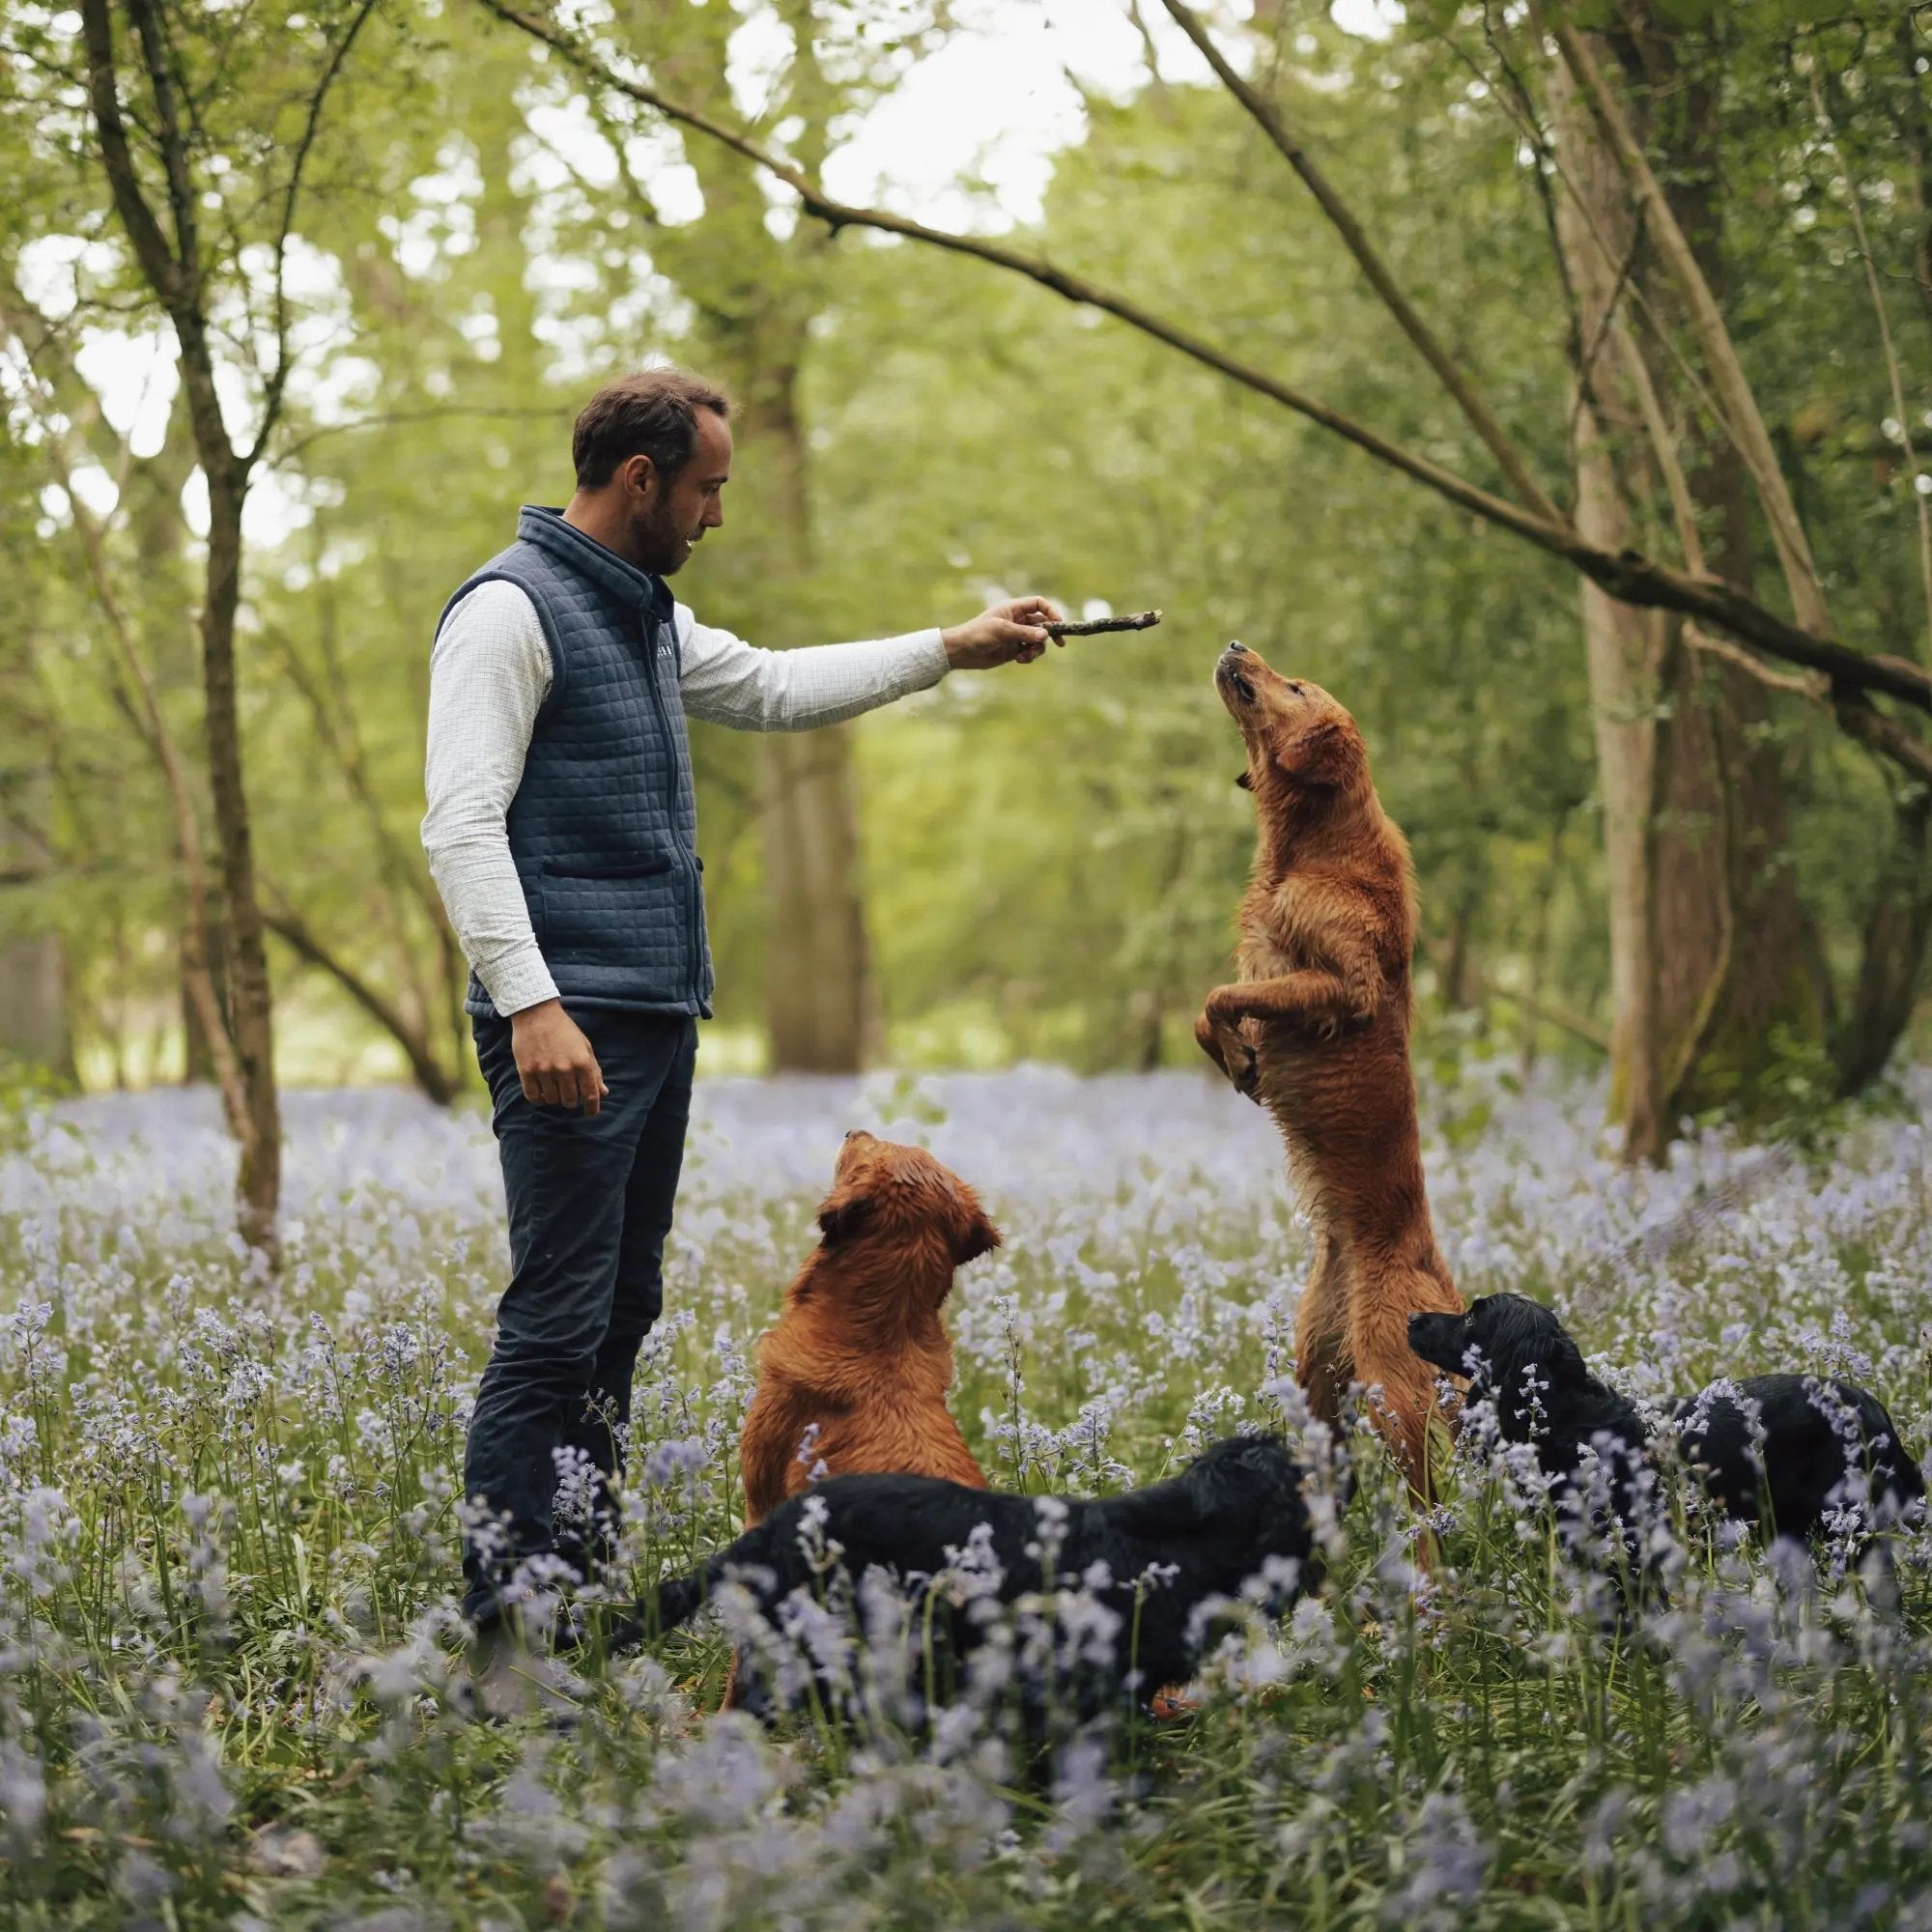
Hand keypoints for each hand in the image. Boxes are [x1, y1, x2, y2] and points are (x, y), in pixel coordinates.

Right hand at [510, 999, 607, 1114]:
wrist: (537, 1014)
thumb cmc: (564, 1030)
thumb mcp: (585, 1047)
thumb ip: (594, 1071)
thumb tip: (603, 1092)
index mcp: (582, 1062)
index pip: (591, 1094)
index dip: (592, 1108)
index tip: (590, 1114)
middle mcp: (564, 1069)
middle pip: (570, 1101)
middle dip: (571, 1100)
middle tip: (568, 1091)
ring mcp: (544, 1071)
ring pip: (552, 1100)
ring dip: (554, 1098)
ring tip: (553, 1087)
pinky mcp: (526, 1071)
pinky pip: (533, 1097)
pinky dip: (539, 1099)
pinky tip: (541, 1092)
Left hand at [941, 597, 1065, 668]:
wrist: (962, 652)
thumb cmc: (978, 634)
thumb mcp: (1002, 631)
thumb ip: (1024, 633)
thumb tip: (1046, 636)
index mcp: (1014, 609)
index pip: (1038, 604)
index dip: (1050, 611)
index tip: (1058, 623)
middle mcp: (1017, 621)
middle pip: (1042, 623)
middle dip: (1051, 633)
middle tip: (1060, 643)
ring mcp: (1016, 636)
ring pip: (1038, 641)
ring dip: (1037, 649)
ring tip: (1026, 655)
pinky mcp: (1013, 650)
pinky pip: (1029, 652)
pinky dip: (1029, 657)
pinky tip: (1019, 660)